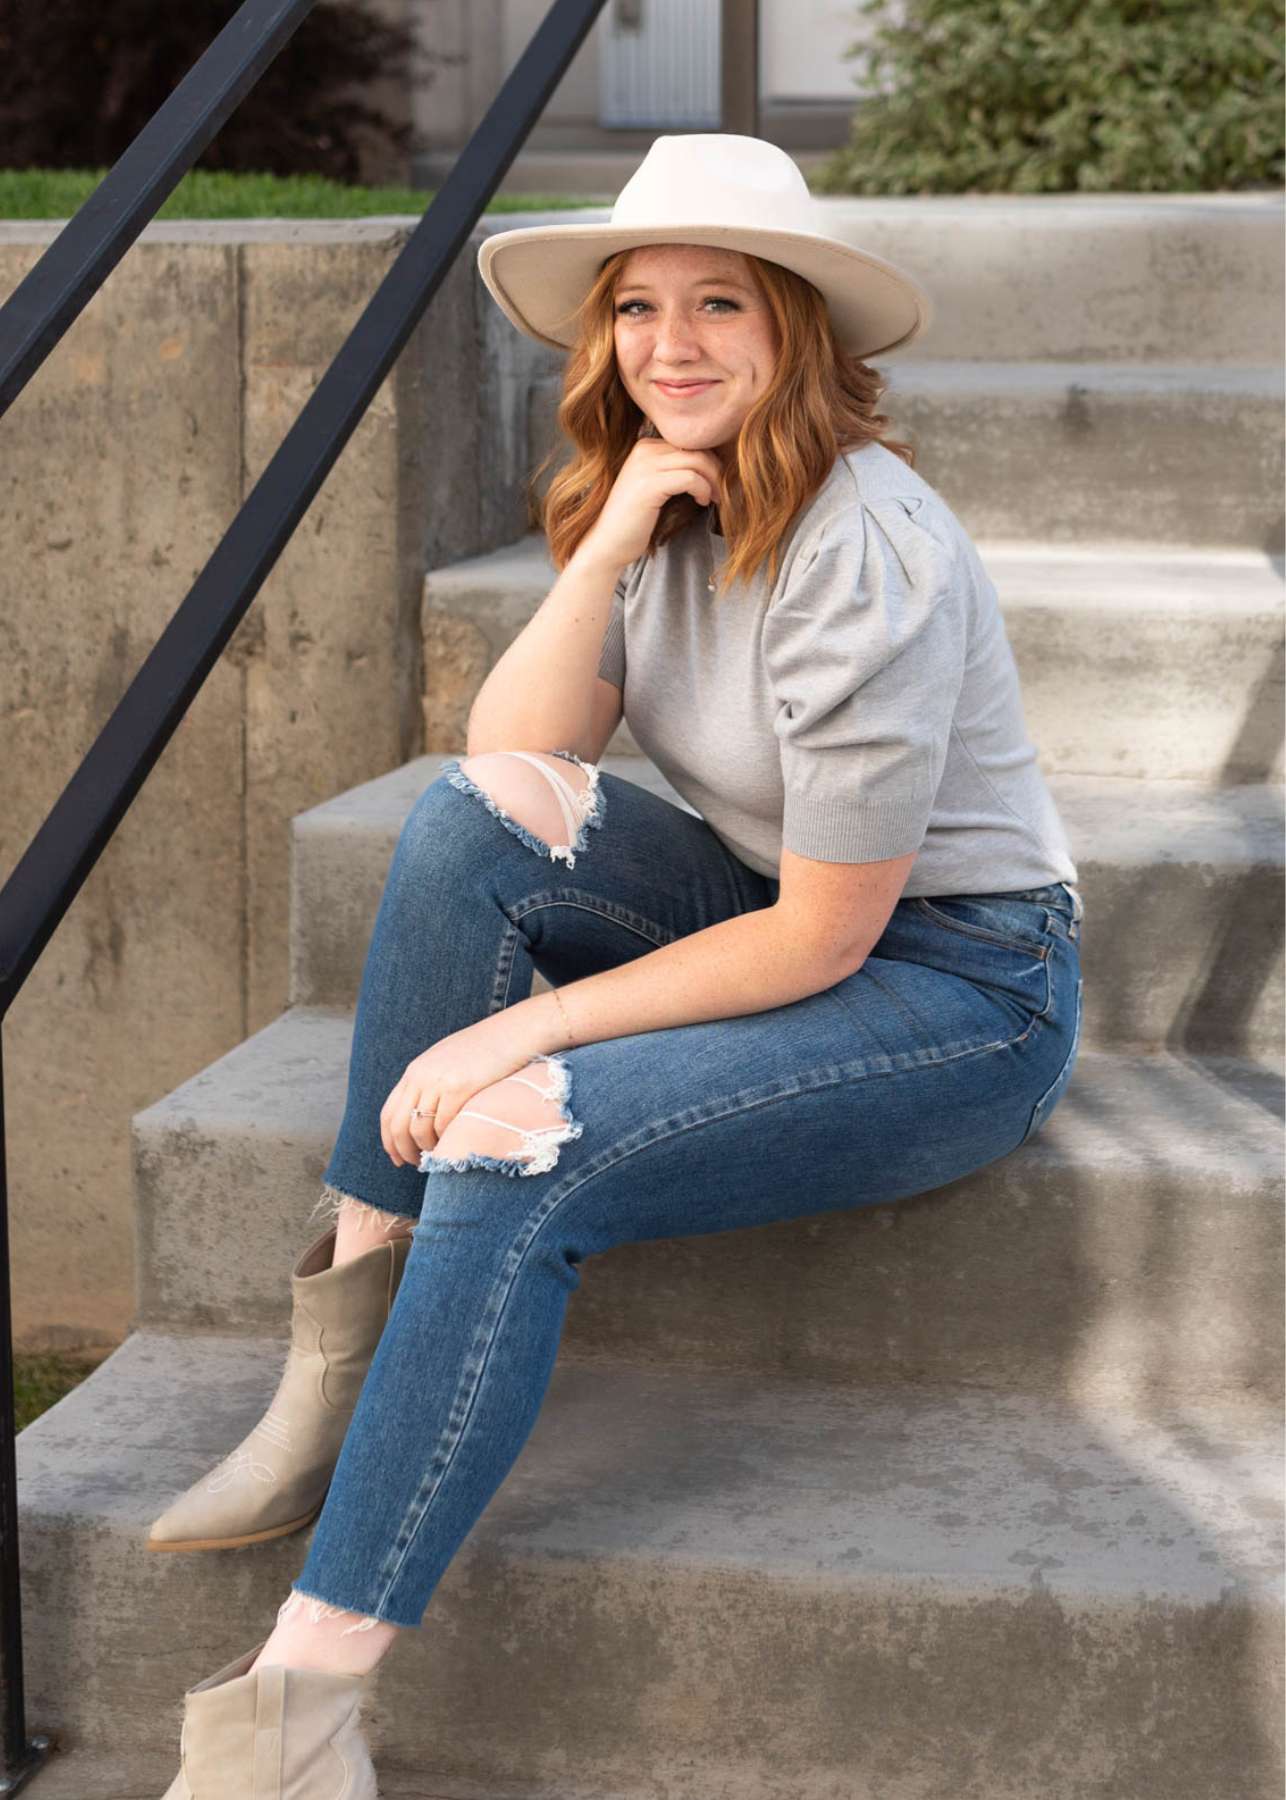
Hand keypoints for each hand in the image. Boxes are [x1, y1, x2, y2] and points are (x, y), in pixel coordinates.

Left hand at [380, 1005, 552, 1167]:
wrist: (513, 1033)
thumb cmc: (485, 1051)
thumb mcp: (447, 1062)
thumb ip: (430, 1084)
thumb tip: (421, 1118)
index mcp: (415, 1070)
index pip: (388, 1112)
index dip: (389, 1141)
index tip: (397, 1158)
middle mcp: (421, 1076)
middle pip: (399, 1125)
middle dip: (404, 1151)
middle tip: (416, 1164)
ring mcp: (439, 1082)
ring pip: (420, 1129)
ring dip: (427, 1149)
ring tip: (440, 1155)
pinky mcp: (460, 1088)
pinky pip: (444, 1125)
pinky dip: (447, 1139)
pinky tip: (455, 1143)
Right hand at [575, 434, 723, 572]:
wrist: (608, 543)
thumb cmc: (635, 521)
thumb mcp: (655, 487)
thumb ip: (674, 470)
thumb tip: (712, 464)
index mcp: (645, 446)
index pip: (688, 441)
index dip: (708, 459)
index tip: (716, 481)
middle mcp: (644, 450)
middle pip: (696, 447)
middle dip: (715, 468)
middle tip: (721, 490)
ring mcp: (645, 465)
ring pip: (697, 460)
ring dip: (713, 480)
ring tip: (714, 497)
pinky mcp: (650, 485)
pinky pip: (690, 478)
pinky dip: (703, 489)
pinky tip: (701, 502)